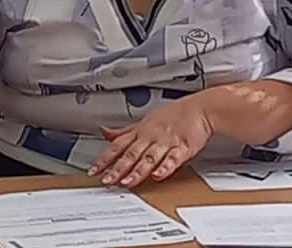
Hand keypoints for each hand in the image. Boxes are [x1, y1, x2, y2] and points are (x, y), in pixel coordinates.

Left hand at [89, 98, 212, 187]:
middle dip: (117, 168)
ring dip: (137, 171)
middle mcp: (149, 137)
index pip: (117, 147)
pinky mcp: (183, 148)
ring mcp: (166, 142)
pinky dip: (165, 167)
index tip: (93, 170)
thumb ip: (124, 131)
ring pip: (148, 158)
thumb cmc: (172, 115)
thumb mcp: (143, 121)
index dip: (104, 159)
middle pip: (130, 154)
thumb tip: (105, 133)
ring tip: (127, 182)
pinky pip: (173, 158)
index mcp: (139, 132)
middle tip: (107, 180)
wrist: (198, 109)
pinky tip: (158, 176)